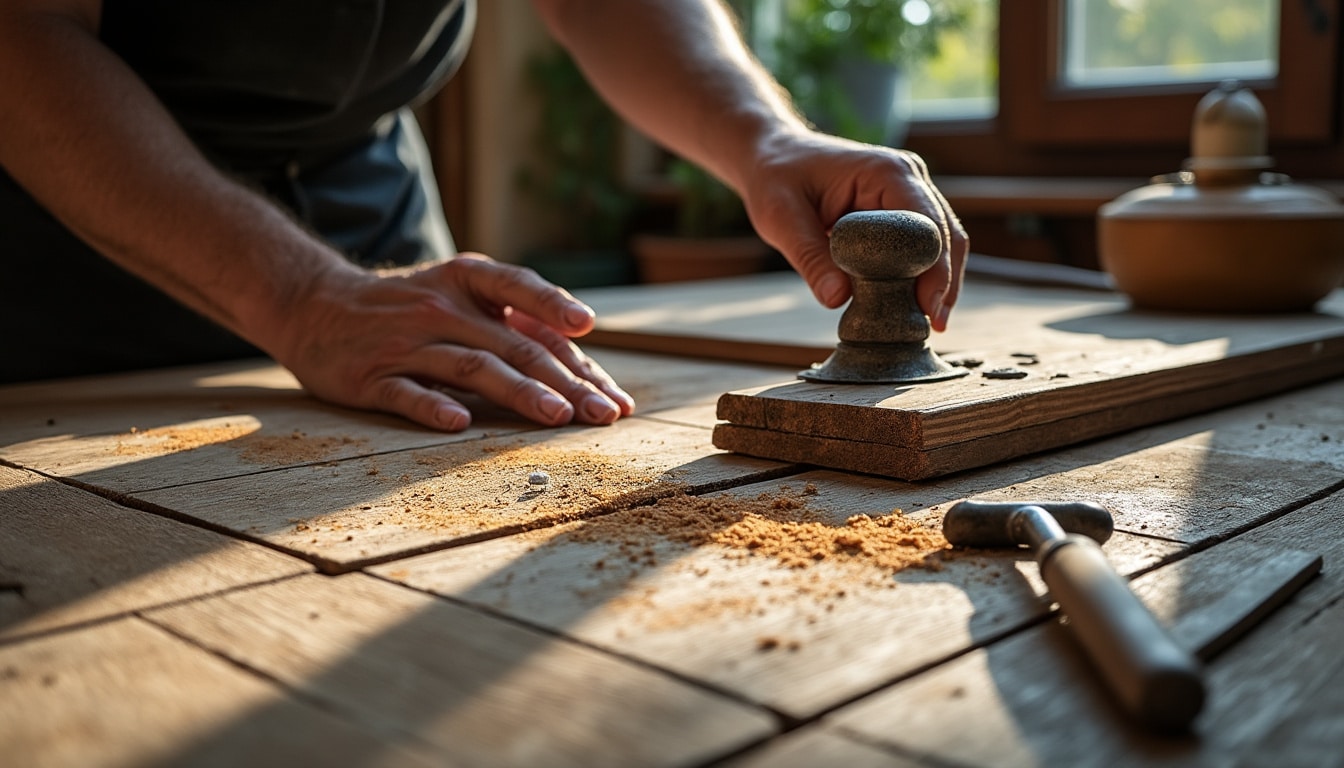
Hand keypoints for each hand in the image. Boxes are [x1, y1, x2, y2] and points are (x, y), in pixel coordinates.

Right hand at [271, 254, 634, 430]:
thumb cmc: (407, 308)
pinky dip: (434, 407)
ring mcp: (405, 344)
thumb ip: (512, 316)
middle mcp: (439, 308)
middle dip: (565, 380)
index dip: (559, 312)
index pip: (522, 293)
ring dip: (519, 393)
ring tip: (558, 416)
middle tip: (605, 411)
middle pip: (513, 345)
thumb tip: (581, 347)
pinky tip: (460, 422)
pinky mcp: (371, 377)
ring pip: (472, 368)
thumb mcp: (458, 294)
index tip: (592, 332)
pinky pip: (407, 393)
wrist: (315, 306)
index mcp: (466, 280)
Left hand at [739, 130, 968, 331]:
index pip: (925, 223)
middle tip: (935, 325)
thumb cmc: (776, 179)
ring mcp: (908, 192)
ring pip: (942, 240)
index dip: (933, 267)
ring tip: (932, 323)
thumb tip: (838, 300)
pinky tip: (917, 305)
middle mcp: (907, 177)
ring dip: (939, 281)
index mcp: (885, 172)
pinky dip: (923, 274)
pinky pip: (924, 244)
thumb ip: (809, 257)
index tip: (927, 307)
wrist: (774, 157)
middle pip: (944, 234)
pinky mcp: (900, 210)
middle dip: (943, 281)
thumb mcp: (781, 218)